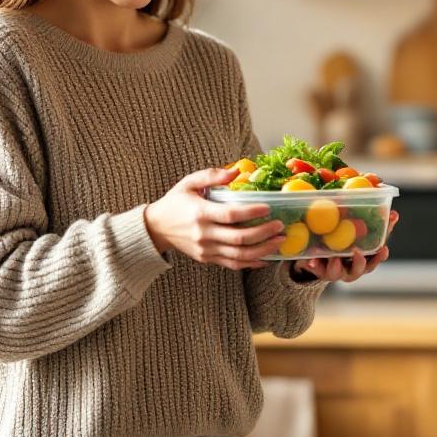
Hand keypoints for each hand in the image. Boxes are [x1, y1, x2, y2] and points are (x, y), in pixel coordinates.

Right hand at [144, 167, 285, 269]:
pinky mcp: (207, 259)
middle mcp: (204, 234)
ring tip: (279, 241)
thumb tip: (236, 171)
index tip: (268, 207)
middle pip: (239, 238)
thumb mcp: (189, 182)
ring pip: (239, 255)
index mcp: (200, 213)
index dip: (251, 212)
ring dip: (263, 250)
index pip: (230, 215)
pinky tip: (266, 257)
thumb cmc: (175, 202)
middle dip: (264, 233)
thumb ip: (211, 175)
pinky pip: (233, 264)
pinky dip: (252, 263)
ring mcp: (206, 250)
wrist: (157, 228)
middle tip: (280, 225)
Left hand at [292, 210, 399, 282]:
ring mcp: (338, 271)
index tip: (383, 247)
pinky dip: (316, 267)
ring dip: (337, 267)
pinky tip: (311, 261)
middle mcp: (353, 266)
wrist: (316, 248)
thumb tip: (377, 181)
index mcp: (365, 255)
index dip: (381, 253)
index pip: (377, 255)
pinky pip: (318, 271)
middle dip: (362, 263)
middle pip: (363, 269)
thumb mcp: (351, 217)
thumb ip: (363, 204)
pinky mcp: (321, 271)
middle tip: (357, 252)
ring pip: (339, 274)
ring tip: (334, 259)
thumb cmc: (339, 230)